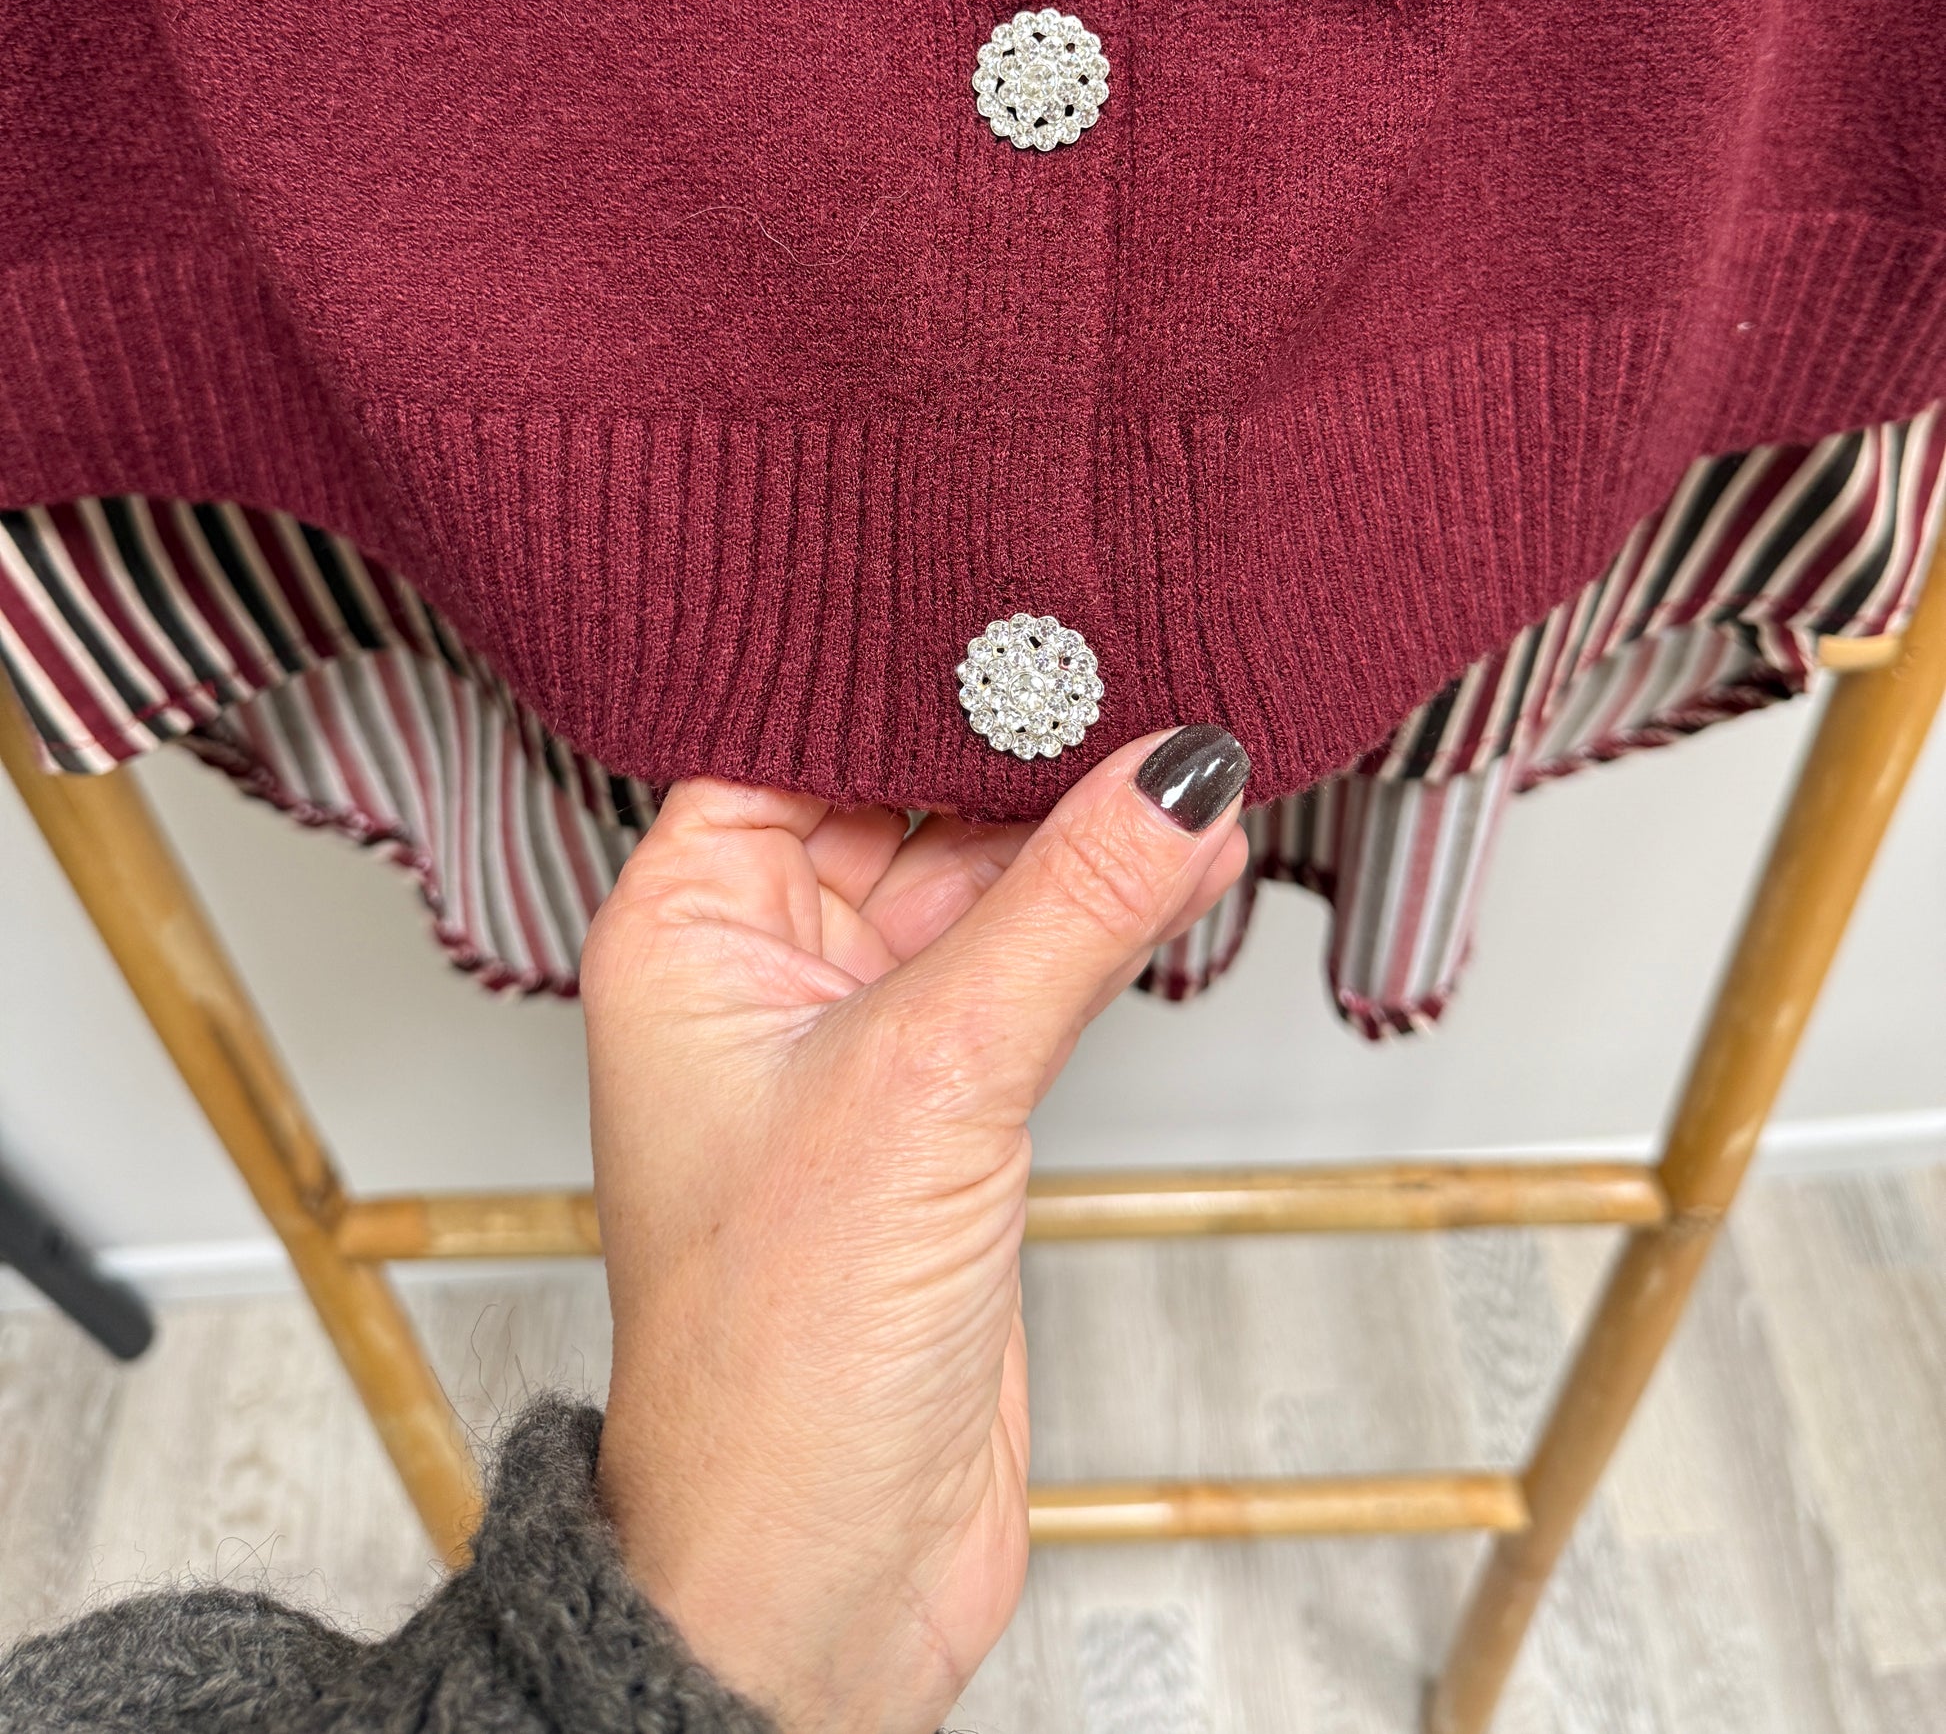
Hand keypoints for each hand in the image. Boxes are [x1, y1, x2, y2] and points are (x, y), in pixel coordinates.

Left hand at [582, 723, 1250, 1733]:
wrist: (821, 1573)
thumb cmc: (773, 1355)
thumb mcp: (932, 1083)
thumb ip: (1064, 910)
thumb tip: (1170, 771)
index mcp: (685, 929)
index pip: (785, 737)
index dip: (891, 672)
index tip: (1010, 605)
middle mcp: (761, 968)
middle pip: (895, 797)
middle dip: (1009, 744)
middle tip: (1129, 656)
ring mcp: (862, 1037)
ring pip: (978, 881)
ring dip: (1079, 831)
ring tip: (1189, 753)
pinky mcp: (947, 1103)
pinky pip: (1031, 963)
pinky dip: (1104, 914)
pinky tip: (1183, 858)